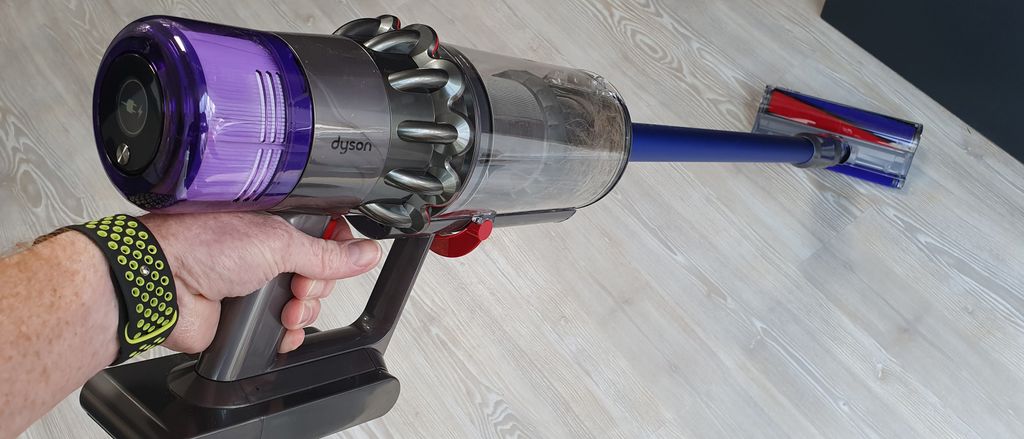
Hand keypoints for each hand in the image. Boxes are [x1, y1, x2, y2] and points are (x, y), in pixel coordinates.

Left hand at [139, 212, 380, 353]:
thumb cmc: (200, 246)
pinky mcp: (245, 316)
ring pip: (304, 303)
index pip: (325, 234)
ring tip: (284, 308)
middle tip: (299, 283)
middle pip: (320, 273)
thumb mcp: (279, 243)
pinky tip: (278, 328)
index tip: (341, 258)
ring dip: (302, 310)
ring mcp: (255, 284)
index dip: (338, 248)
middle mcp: (265, 252)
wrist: (161, 284)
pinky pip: (282, 331)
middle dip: (317, 284)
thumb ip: (328, 254)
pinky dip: (286, 334)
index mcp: (274, 223)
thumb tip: (365, 254)